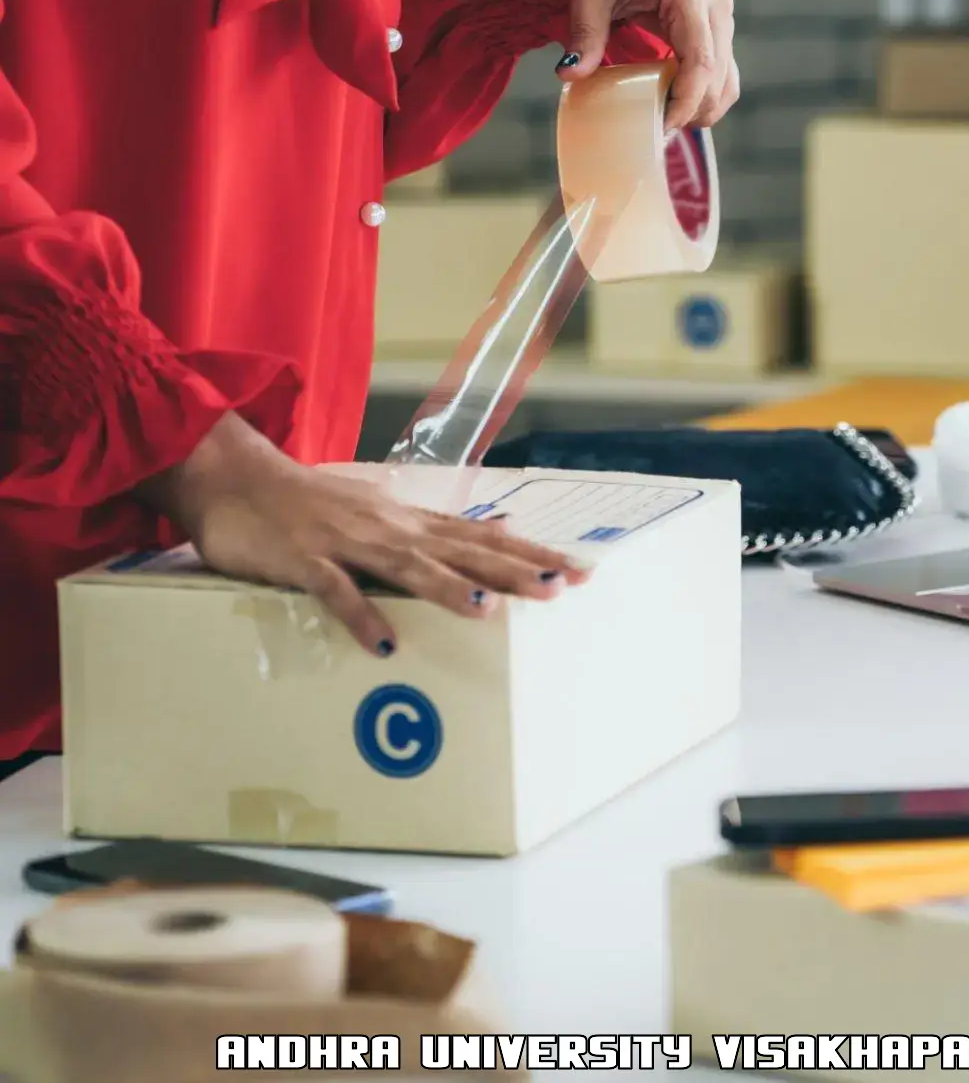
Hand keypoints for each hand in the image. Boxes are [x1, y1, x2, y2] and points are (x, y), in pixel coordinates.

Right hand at [137, 415, 589, 657]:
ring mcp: (347, 542)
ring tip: (489, 611)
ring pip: (408, 566)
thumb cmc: (308, 502)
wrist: (234, 477)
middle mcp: (389, 528)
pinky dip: (361, 616)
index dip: (532, 553)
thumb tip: (482, 527)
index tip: (580, 569)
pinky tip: (385, 644)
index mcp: (408, 522)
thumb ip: (425, 527)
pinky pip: (336, 592)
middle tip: (561, 587)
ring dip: (448, 589)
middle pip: (462, 552)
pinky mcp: (304, 560)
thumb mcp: (377, 510)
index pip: (483, 537)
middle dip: (513, 571)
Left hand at [557, 0, 740, 130]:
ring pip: (728, 79)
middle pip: (720, 77)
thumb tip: (571, 75)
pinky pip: (722, 70)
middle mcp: (715, 6)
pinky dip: (705, 93)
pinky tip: (675, 103)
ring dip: (704, 107)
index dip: (686, 101)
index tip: (663, 126)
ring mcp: (721, 15)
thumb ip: (584, 31)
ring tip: (667, 122)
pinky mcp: (717, 24)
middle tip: (656, 133)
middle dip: (693, 111)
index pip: (701, 61)